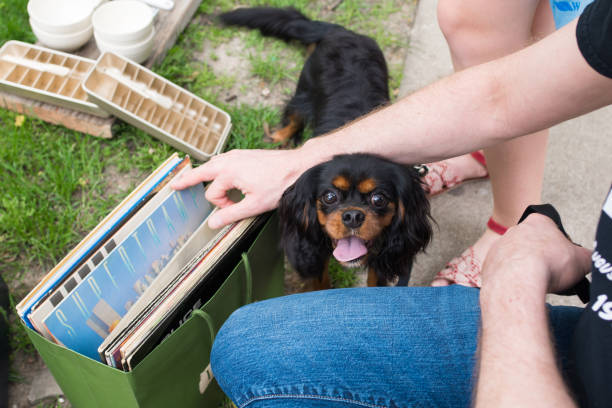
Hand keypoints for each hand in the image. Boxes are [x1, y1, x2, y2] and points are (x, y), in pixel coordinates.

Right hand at [171, 148, 306, 227]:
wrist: (296, 167)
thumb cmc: (278, 185)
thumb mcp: (254, 206)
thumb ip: (230, 215)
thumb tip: (212, 223)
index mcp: (228, 173)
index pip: (212, 195)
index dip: (221, 206)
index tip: (235, 209)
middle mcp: (229, 160)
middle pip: (201, 171)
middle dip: (188, 180)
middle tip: (173, 185)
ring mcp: (236, 155)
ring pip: (212, 164)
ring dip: (205, 174)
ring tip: (193, 180)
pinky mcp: (243, 154)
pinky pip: (222, 160)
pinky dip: (216, 168)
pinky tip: (219, 173)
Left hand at [482, 213, 591, 294]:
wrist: (518, 281)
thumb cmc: (549, 264)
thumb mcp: (582, 259)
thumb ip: (584, 257)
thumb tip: (583, 261)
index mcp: (537, 222)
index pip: (550, 230)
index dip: (558, 247)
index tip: (562, 260)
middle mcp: (514, 230)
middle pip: (531, 245)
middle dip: (540, 258)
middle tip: (550, 274)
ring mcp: (499, 246)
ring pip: (515, 258)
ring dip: (524, 269)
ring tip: (535, 284)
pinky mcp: (488, 263)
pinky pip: (502, 272)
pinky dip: (511, 280)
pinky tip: (520, 288)